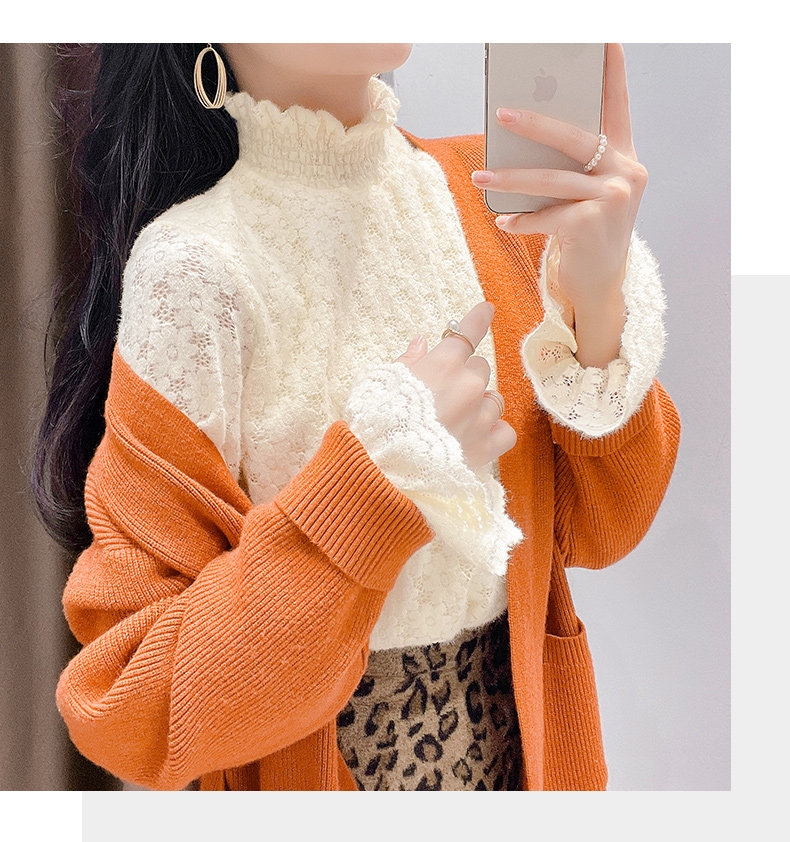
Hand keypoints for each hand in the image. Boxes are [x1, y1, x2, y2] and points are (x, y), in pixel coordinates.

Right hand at [395, 301, 516, 469]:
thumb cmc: (377, 421)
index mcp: (443, 365)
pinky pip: (505, 431)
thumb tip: (422, 343)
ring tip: (455, 423)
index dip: (478, 318)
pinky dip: (494, 433)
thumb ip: (408, 360)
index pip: (467, 333)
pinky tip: (476, 438)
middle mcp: (468, 386)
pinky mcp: (486, 446)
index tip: (487, 309)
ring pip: (494, 400)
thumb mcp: (383, 381)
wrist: (382, 466)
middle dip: (466, 378)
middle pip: (480, 370)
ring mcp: (480, 416)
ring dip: (480, 406)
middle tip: (444, 397)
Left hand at [470, 43, 646, 310]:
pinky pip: (546, 217)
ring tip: (481, 176)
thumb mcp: (588, 192)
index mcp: (624, 157)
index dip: (611, 72)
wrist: (599, 282)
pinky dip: (522, 220)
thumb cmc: (587, 230)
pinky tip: (504, 221)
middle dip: (535, 124)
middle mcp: (626, 173)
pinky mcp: (591, 226)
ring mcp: (612, 200)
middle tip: (502, 112)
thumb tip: (522, 138)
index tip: (602, 38)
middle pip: (575, 138)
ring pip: (552, 180)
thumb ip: (572, 166)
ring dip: (511, 179)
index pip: (617, 106)